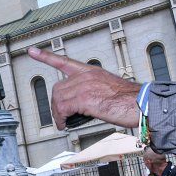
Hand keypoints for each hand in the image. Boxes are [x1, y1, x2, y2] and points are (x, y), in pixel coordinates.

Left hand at [27, 47, 142, 128]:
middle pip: (58, 88)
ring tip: (62, 122)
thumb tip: (80, 106)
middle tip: (60, 116)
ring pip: (58, 98)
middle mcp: (87, 76)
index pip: (64, 61)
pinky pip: (64, 108)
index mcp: (91, 71)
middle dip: (55, 104)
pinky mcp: (86, 99)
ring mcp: (85, 86)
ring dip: (57, 113)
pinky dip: (61, 118)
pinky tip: (64, 124)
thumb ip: (91, 91)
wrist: (143, 104)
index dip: (46, 56)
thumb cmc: (130, 100)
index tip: (32, 51)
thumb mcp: (108, 89)